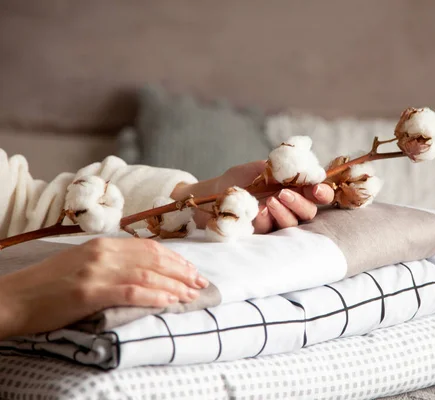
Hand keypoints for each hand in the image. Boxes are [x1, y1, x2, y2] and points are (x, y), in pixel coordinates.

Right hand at [0, 238, 208, 338]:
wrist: (13, 298)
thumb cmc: (48, 285)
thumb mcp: (83, 263)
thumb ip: (111, 262)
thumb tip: (144, 272)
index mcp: (103, 244)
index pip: (149, 247)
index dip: (175, 259)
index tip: (192, 270)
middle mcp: (104, 252)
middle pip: (154, 259)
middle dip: (182, 272)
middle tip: (200, 283)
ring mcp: (97, 271)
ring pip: (148, 275)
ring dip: (175, 286)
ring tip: (192, 295)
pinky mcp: (90, 291)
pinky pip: (133, 292)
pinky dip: (156, 296)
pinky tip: (171, 302)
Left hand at [191, 161, 334, 232]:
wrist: (213, 193)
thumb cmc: (239, 179)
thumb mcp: (261, 168)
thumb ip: (282, 167)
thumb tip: (304, 164)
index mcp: (295, 189)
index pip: (318, 193)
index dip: (323, 192)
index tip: (316, 189)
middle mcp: (291, 207)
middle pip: (310, 212)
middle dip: (301, 203)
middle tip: (284, 193)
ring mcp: (278, 223)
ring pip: (293, 224)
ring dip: (285, 212)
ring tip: (270, 201)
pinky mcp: (264, 235)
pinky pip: (272, 232)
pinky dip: (268, 220)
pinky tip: (260, 211)